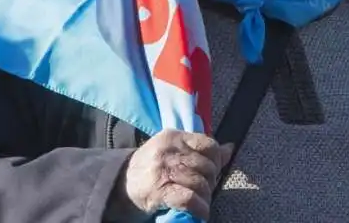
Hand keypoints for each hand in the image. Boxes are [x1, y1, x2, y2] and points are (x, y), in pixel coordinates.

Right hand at [109, 130, 233, 221]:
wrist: (119, 185)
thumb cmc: (151, 168)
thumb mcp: (173, 151)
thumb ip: (200, 150)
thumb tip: (230, 149)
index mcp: (174, 136)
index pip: (208, 145)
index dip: (216, 161)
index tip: (212, 172)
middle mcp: (168, 150)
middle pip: (206, 166)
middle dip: (210, 182)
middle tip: (205, 191)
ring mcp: (163, 169)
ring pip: (200, 183)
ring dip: (205, 197)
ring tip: (202, 202)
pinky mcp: (159, 190)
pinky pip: (189, 199)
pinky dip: (199, 208)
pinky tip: (201, 212)